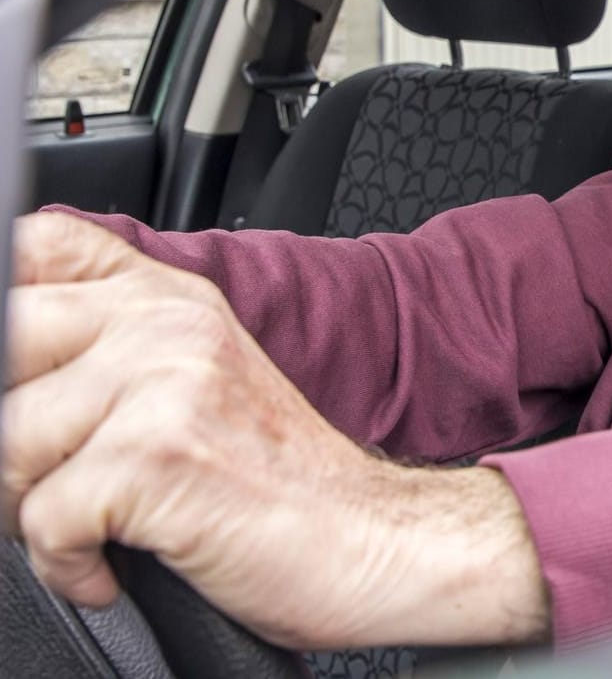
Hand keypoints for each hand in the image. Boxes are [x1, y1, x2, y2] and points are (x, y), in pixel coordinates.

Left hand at [2, 212, 548, 648]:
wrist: (372, 543)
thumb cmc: (281, 487)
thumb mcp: (197, 386)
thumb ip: (112, 351)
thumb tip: (6, 374)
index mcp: (170, 297)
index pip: (37, 246)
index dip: (3, 303)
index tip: (20, 376)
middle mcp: (169, 320)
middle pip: (4, 344)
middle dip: (6, 437)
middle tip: (47, 482)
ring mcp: (168, 378)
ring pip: (6, 441)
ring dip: (27, 511)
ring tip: (90, 529)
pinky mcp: (160, 453)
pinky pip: (42, 518)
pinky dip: (66, 566)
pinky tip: (112, 568)